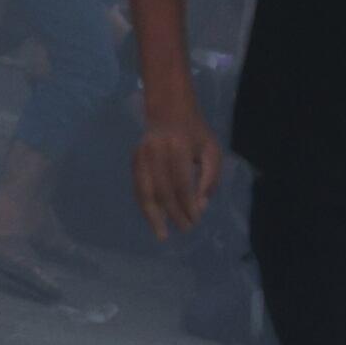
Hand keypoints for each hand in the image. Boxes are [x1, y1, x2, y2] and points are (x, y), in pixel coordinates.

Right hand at [132, 113, 217, 239]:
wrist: (168, 110)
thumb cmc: (195, 133)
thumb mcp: (211, 150)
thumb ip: (209, 178)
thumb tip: (200, 206)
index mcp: (178, 146)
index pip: (182, 183)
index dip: (188, 205)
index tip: (196, 220)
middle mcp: (155, 151)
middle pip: (163, 190)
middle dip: (174, 213)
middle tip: (185, 229)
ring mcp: (141, 155)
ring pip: (145, 191)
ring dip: (154, 216)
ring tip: (162, 234)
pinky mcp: (134, 160)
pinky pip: (138, 187)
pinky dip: (145, 205)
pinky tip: (153, 218)